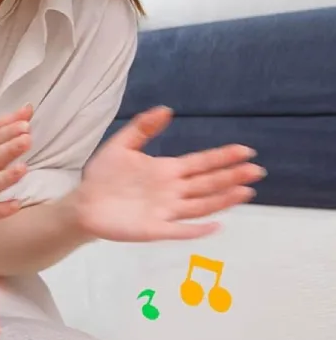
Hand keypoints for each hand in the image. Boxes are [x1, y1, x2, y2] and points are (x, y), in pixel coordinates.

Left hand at [71, 107, 266, 240]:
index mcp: (167, 170)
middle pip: (208, 183)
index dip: (223, 157)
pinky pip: (179, 230)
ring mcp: (165, 211)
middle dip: (232, 176)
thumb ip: (143, 128)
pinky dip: (196, 229)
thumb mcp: (121, 145)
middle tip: (256, 170)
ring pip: (200, 205)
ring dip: (223, 199)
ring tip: (246, 192)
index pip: (201, 163)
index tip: (245, 150)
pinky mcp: (154, 229)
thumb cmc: (103, 177)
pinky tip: (215, 226)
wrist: (83, 204)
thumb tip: (166, 109)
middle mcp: (172, 191)